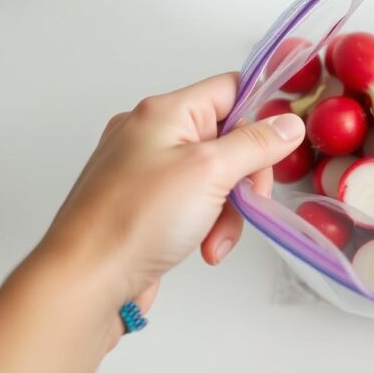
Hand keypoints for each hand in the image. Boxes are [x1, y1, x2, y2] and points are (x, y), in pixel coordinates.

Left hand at [0, 73, 304, 372]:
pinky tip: (202, 248)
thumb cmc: (137, 220)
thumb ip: (256, 143)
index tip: (281, 146)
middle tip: (248, 203)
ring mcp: (146, 171)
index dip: (261, 113)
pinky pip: (196, 203)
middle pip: (229, 139)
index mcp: (164, 112)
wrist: (85, 282)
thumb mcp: (211, 171)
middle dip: (245, 176)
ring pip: (216, 177)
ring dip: (229, 210)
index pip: (230, 90)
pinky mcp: (145, 206)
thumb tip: (288, 124)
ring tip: (216, 240)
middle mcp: (152, 134)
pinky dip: (207, 224)